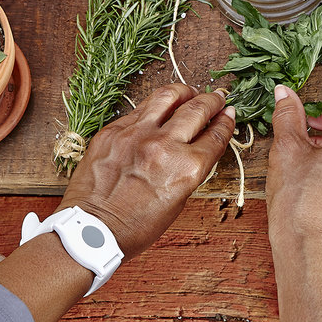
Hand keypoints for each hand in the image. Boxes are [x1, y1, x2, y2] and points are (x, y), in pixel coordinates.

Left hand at [61, 83, 234, 257]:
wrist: (92, 230)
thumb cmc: (135, 226)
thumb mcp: (177, 202)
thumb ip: (191, 169)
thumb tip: (200, 145)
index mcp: (186, 169)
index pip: (215, 136)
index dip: (226, 123)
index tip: (229, 115)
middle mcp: (164, 146)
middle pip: (197, 110)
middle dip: (213, 101)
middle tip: (218, 98)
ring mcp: (136, 134)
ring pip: (168, 96)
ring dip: (185, 91)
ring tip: (191, 92)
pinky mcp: (113, 130)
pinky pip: (140, 108)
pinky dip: (156, 105)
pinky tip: (160, 107)